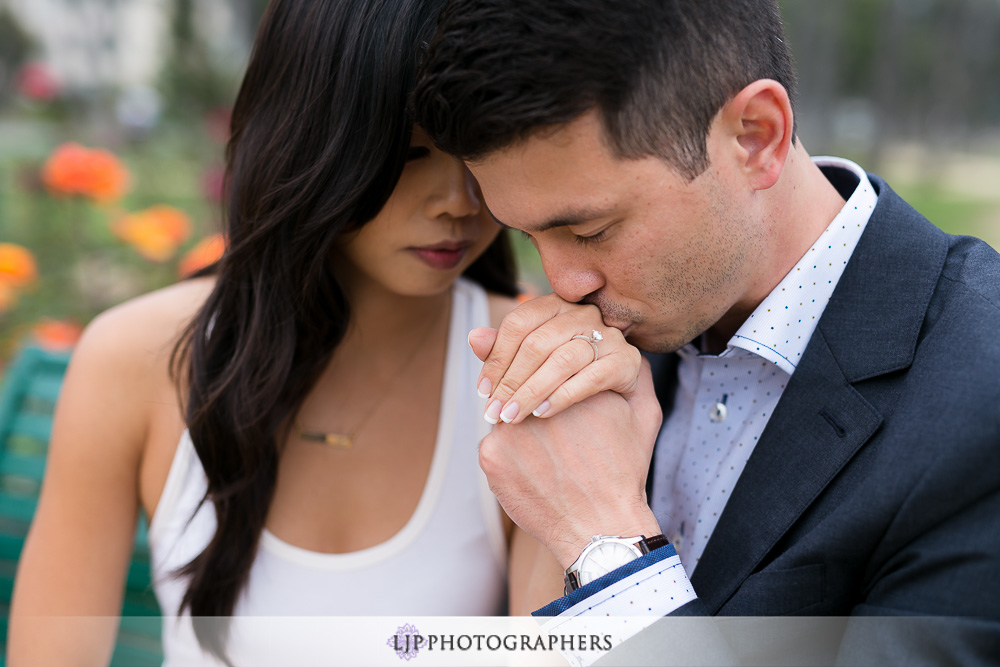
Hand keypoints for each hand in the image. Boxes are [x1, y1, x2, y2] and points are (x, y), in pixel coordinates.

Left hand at [471, 293, 641, 424]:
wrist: (607, 445)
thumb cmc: (565, 400)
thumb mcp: (534, 373)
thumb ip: (508, 354)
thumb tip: (475, 338)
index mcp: (557, 307)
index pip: (519, 323)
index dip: (497, 357)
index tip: (483, 391)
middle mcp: (584, 314)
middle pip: (538, 342)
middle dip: (511, 380)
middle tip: (495, 412)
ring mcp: (610, 336)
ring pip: (562, 358)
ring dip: (532, 390)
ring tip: (513, 417)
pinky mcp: (629, 362)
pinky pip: (591, 376)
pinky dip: (563, 395)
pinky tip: (543, 413)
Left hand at [478, 358, 662, 567]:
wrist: (602, 527)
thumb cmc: (623, 470)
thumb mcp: (641, 413)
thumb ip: (630, 369)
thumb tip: (602, 339)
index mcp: (577, 379)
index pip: (546, 359)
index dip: (549, 378)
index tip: (560, 405)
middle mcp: (540, 394)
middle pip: (521, 381)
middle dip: (528, 398)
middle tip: (554, 438)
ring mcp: (512, 424)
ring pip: (504, 410)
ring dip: (519, 429)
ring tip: (546, 459)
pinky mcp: (492, 452)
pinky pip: (493, 444)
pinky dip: (508, 457)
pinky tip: (533, 475)